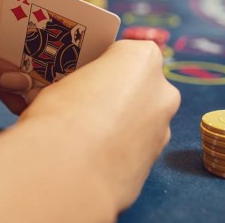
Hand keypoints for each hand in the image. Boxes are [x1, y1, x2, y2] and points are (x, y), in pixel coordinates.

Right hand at [20, 41, 179, 208]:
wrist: (70, 172)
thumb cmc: (62, 114)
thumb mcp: (61, 82)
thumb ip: (82, 83)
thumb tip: (75, 97)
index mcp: (141, 58)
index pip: (123, 52)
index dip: (101, 62)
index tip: (83, 74)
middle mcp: (162, 90)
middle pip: (138, 86)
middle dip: (115, 94)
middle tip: (82, 105)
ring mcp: (163, 129)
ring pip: (139, 119)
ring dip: (118, 124)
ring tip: (83, 135)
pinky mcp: (154, 163)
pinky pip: (133, 148)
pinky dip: (117, 150)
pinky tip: (90, 157)